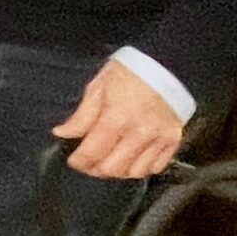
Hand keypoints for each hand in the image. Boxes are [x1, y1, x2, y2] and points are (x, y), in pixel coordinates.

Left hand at [52, 58, 184, 179]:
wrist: (167, 63)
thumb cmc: (129, 72)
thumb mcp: (98, 87)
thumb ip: (82, 116)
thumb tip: (62, 133)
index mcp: (116, 117)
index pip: (92, 152)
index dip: (79, 161)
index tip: (73, 160)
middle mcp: (139, 133)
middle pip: (113, 168)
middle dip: (95, 169)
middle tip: (88, 163)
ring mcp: (158, 139)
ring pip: (135, 172)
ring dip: (118, 172)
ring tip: (108, 161)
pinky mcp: (173, 141)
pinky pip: (156, 167)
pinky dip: (141, 168)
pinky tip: (131, 159)